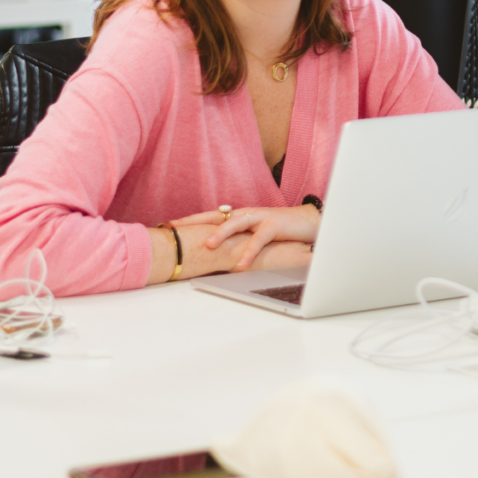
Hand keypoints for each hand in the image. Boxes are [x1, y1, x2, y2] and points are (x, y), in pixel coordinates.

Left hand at [170, 204, 321, 270]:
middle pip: (217, 215)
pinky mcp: (275, 224)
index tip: (170, 225)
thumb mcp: (253, 234)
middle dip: (196, 221)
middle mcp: (246, 213)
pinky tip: (242, 264)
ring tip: (208, 245)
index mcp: (239, 216)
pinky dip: (250, 251)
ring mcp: (260, 217)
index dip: (191, 220)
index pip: (210, 216)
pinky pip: (260, 239)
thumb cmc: (278, 229)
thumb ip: (236, 240)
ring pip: (236, 223)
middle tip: (177, 228)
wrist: (307, 221)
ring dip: (221, 233)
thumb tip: (213, 253)